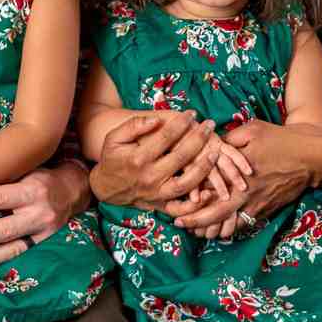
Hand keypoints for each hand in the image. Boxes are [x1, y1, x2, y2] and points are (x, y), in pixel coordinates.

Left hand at [0, 159, 88, 272]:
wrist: (73, 192)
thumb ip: (2, 180)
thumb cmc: (40, 179)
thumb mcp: (25, 172)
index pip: (0, 196)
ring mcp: (43, 233)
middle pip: (6, 229)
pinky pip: (20, 256)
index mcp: (32, 190)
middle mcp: (39, 213)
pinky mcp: (43, 246)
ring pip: (12, 249)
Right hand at [87, 111, 225, 212]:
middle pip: (180, 157)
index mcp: (138, 158)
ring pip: (186, 184)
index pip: (165, 137)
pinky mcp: (160, 206)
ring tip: (216, 152)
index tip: (193, 113)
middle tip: (210, 125)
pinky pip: (180, 209)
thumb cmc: (112, 158)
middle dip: (198, 139)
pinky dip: (196, 204)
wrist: (105, 188)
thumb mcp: (114, 138)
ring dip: (204, 168)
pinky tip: (209, 191)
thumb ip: (133, 126)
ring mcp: (156, 194)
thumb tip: (156, 119)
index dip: (181, 123)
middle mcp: (149, 177)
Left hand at [174, 119, 321, 233]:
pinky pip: (245, 223)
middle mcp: (246, 193)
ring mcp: (257, 204)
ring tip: (196, 231)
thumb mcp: (253, 130)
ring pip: (230, 224)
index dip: (191, 200)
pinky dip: (230, 228)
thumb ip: (229, 138)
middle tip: (179, 225)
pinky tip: (219, 230)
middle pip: (216, 214)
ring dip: (211, 229)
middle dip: (196, 222)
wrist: (312, 158)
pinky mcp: (266, 209)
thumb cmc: (282, 140)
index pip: (210, 192)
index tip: (175, 206)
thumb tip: (210, 143)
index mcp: (239, 174)